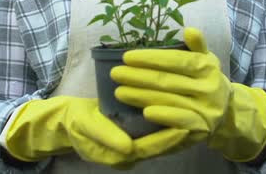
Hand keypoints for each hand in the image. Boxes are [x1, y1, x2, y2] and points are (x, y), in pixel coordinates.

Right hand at [1, 96, 194, 166]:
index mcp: (120, 156)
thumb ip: (106, 137)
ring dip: (176, 126)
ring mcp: (133, 145)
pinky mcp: (134, 135)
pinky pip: (154, 132)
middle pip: (160, 146)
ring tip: (195, 113)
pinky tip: (179, 108)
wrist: (67, 121)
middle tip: (198, 119)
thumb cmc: (76, 123)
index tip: (184, 127)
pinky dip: (166, 121)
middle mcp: (131, 154)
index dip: (167, 139)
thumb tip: (128, 147)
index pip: (150, 149)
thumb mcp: (87, 127)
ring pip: (159, 138)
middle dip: (179, 134)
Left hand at [111, 27, 231, 139]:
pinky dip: (163, 115)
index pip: (176, 60)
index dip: (151, 58)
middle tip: (115, 74)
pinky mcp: (201, 128)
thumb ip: (197, 46)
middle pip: (168, 81)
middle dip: (138, 77)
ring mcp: (206, 109)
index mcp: (207, 67)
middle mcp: (209, 88)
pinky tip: (144, 112)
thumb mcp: (206, 60)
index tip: (126, 57)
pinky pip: (180, 121)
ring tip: (119, 92)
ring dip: (141, 96)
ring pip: (169, 100)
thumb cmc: (206, 81)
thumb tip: (189, 30)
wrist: (226, 113)